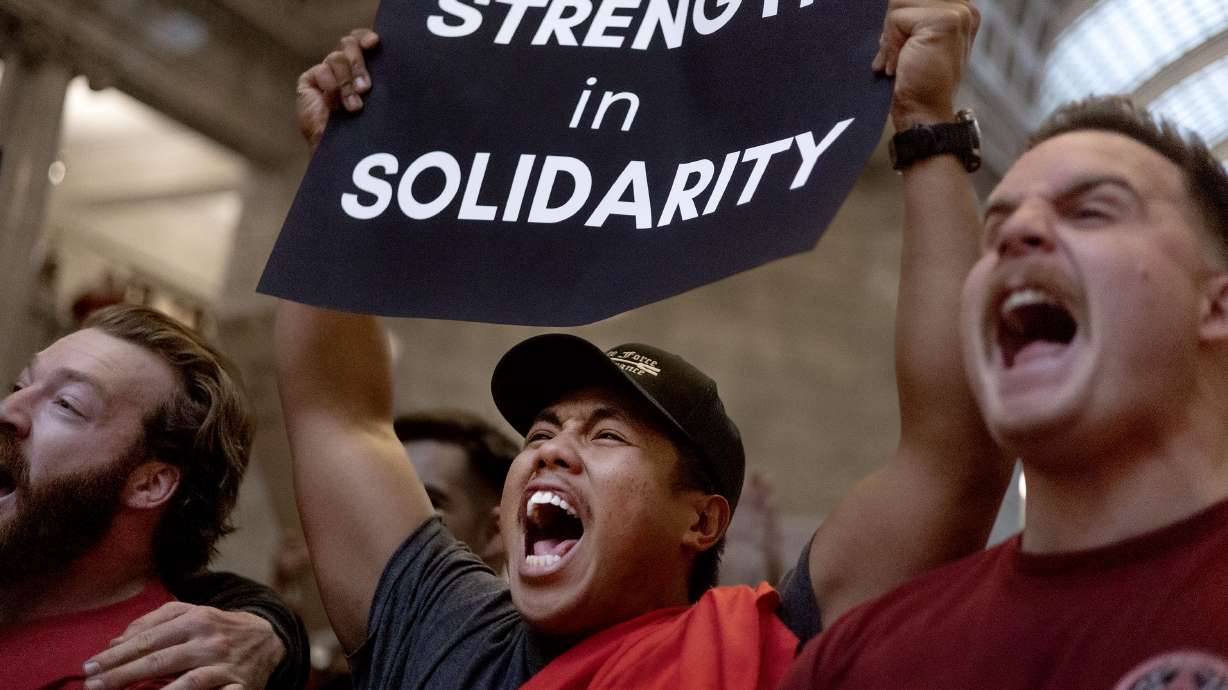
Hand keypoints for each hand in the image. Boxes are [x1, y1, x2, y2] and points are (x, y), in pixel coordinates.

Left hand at [82, 602, 285, 689]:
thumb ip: (153, 622)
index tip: (89, 668)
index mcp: (196, 619)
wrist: (268, 637)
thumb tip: (115, 641)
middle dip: (121, 675)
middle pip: (159, 661)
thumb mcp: (191, 613)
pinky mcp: (240, 686)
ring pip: (186, 682)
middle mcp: (210, 641)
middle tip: (92, 686)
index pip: (148, 639)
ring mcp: (225, 665)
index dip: (116, 655)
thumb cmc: (218, 627)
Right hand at [297, 28, 380, 150]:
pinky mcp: (309, 81)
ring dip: (347, 83)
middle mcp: (342, 66)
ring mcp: (325, 72)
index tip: (375, 43)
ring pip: (337, 59)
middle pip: (348, 44)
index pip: (361, 40)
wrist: (340, 152)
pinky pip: (322, 71)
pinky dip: (332, 86)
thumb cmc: (363, 130)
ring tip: (354, 107)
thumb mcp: (375, 103)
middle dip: (359, 64)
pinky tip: (335, 104)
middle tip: (366, 87)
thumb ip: (376, 82)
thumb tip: (388, 61)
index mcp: (361, 66)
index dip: (365, 36)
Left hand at [873, 0, 979, 128]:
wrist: (923, 112)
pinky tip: (899, 66)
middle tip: (899, 59)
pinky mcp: (945, 20)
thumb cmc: (916, 82)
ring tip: (900, 63)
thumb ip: (907, 18)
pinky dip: (890, 45)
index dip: (897, 22)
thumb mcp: (912, 40)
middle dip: (892, 29)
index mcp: (959, 9)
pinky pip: (895, 18)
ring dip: (890, 39)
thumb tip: (884, 4)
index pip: (910, 0)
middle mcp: (964, 7)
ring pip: (897, 5)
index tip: (904, 49)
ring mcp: (958, 12)